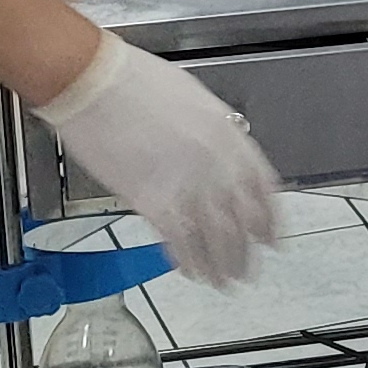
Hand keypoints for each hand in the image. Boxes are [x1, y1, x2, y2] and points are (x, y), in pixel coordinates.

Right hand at [35, 36, 281, 285]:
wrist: (94, 83)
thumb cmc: (135, 83)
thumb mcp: (194, 100)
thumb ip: (213, 135)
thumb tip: (220, 159)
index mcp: (228, 136)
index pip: (263, 191)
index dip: (270, 222)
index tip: (272, 240)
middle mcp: (217, 165)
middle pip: (242, 222)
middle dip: (247, 254)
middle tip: (247, 272)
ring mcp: (187, 184)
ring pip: (216, 240)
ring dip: (222, 266)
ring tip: (223, 284)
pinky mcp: (153, 201)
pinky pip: (181, 242)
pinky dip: (189, 262)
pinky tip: (191, 272)